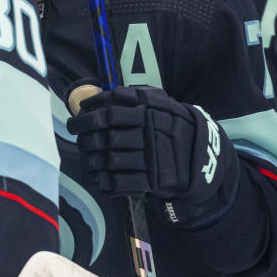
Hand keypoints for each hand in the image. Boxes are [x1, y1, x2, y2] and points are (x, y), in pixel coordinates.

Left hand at [66, 85, 237, 225]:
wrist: (200, 153)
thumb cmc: (173, 123)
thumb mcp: (160, 102)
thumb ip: (134, 95)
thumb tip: (104, 93)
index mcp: (149, 114)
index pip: (110, 114)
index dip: (88, 116)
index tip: (76, 117)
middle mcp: (150, 135)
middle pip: (107, 139)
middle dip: (86, 140)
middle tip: (79, 139)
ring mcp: (152, 159)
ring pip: (111, 161)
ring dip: (93, 161)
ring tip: (87, 158)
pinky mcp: (154, 181)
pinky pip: (122, 183)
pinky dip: (106, 182)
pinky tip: (97, 178)